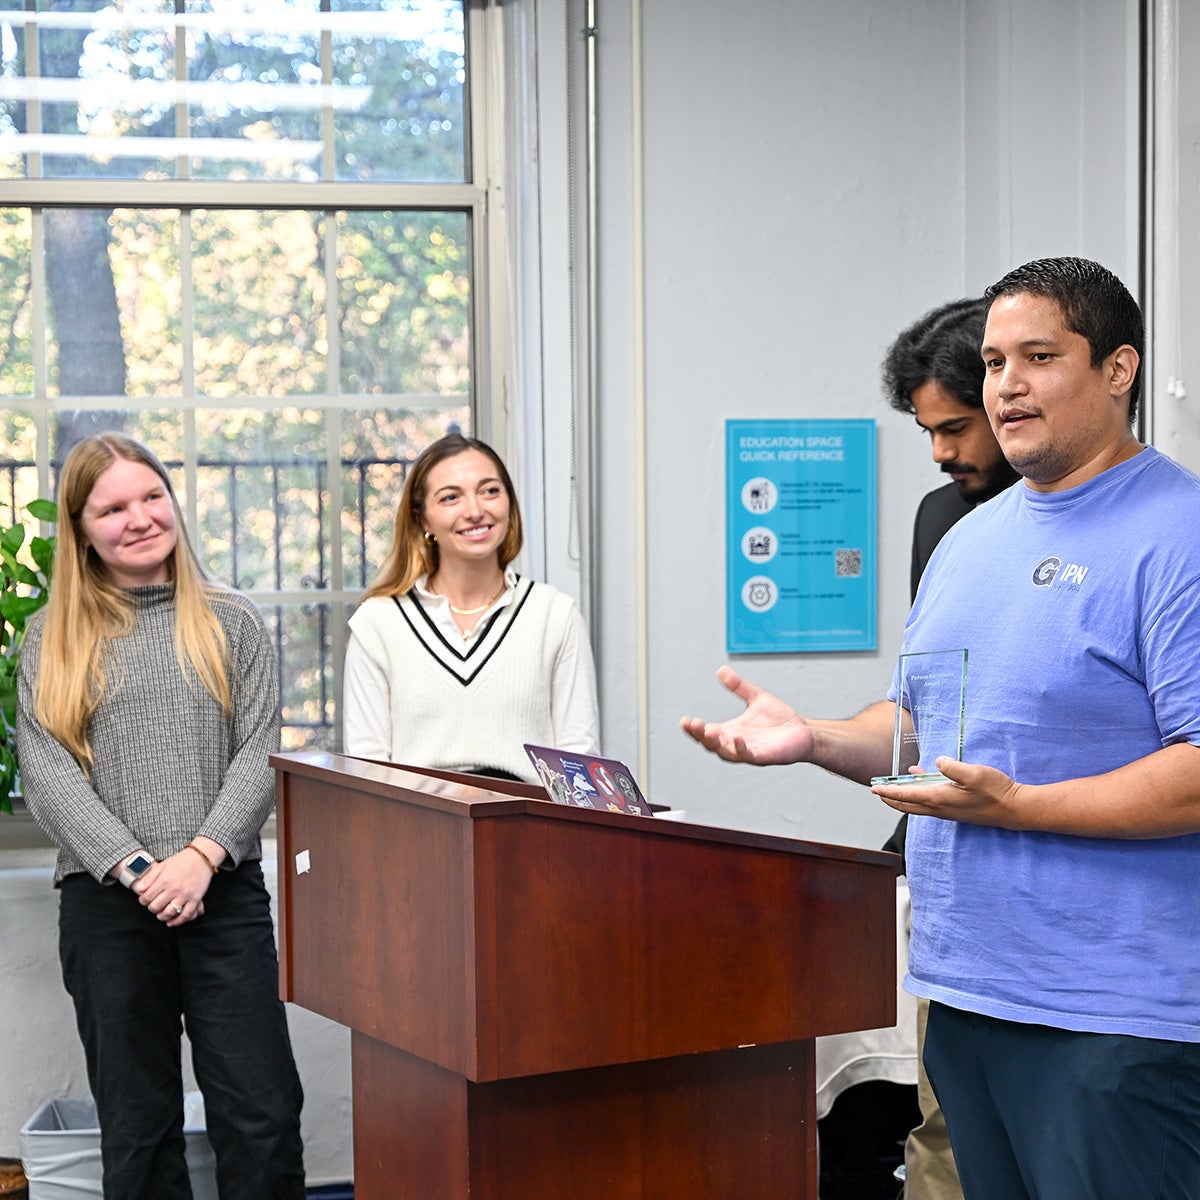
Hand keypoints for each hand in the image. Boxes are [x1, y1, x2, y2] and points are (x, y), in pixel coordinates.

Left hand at [133, 849, 212, 926]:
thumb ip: (149, 878)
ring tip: (161, 914)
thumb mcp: (162, 866)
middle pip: (156, 907)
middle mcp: (174, 888)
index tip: (145, 900)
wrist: (201, 857)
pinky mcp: (195, 899)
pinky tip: (172, 921)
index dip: (143, 901)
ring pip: (169, 913)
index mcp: (164, 880)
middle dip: (152, 908)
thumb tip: (139, 890)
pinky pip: (186, 914)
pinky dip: (177, 921)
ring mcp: (185, 894)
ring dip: (162, 916)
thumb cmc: (181, 861)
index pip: (147, 897)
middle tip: (154, 905)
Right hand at [680, 666, 815, 765]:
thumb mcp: (756, 698)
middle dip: (700, 735)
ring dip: (716, 744)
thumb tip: (721, 670)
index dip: (694, 729)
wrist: (805, 732)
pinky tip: (737, 738)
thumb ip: (738, 687)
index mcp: (731, 731)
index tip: (684, 720)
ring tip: (707, 732)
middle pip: (711, 744)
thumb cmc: (781, 720)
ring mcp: (749, 752)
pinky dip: (741, 749)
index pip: (707, 732)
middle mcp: (736, 743)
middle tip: (692, 724)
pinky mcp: (764, 757)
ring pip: (726, 753)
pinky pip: (749, 755)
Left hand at [871, 756, 1024, 826]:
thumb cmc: (995, 791)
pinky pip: (930, 803)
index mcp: (939, 799)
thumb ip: (954, 768)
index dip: (888, 791)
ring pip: (917, 806)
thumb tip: (937, 761)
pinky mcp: (955, 810)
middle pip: (907, 805)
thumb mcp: (974, 774)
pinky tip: (924, 780)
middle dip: (890, 797)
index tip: (873, 788)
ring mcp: (948, 811)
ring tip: (894, 788)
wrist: (1014, 809)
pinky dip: (919, 795)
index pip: (906, 795)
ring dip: (903, 798)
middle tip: (877, 790)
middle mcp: (940, 808)